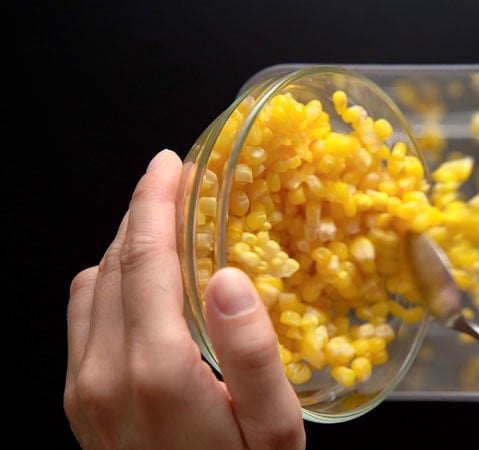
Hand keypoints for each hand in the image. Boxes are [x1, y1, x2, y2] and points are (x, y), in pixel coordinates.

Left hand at [64, 149, 304, 449]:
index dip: (158, 202)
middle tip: (172, 179)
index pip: (148, 259)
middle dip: (142, 210)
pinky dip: (108, 279)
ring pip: (92, 284)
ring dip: (126, 242)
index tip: (170, 164)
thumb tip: (232, 278)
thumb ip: (253, 354)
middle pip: (115, 262)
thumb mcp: (273, 430)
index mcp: (157, 370)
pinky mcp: (80, 400)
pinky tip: (139, 277)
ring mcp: (83, 388)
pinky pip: (82, 316)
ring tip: (164, 222)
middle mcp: (104, 372)